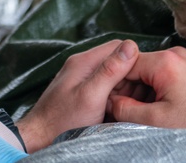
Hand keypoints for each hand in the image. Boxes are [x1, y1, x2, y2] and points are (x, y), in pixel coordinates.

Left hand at [17, 39, 138, 151]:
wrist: (39, 140)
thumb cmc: (61, 121)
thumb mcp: (91, 95)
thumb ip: (110, 70)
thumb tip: (131, 46)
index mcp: (84, 61)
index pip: (117, 47)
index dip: (135, 60)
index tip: (147, 78)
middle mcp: (82, 67)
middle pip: (116, 62)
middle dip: (131, 77)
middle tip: (139, 97)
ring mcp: (82, 80)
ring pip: (112, 77)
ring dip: (124, 90)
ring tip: (128, 106)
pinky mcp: (82, 94)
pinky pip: (105, 89)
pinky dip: (114, 98)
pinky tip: (117, 111)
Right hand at [107, 46, 185, 128]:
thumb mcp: (156, 121)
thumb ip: (126, 109)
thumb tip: (109, 102)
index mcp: (165, 61)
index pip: (125, 64)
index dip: (113, 84)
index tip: (107, 101)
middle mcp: (175, 54)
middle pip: (138, 67)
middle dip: (128, 89)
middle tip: (123, 111)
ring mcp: (185, 60)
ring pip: (150, 73)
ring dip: (142, 92)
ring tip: (141, 114)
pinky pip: (164, 76)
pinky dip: (156, 91)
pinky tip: (157, 110)